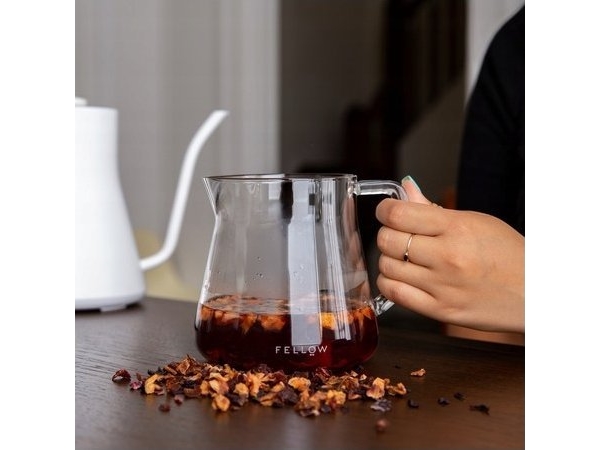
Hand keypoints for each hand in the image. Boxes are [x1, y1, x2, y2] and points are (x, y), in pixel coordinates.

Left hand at [375, 177, 523, 332]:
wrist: (536, 294)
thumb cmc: (507, 254)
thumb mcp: (476, 221)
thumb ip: (433, 208)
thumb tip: (405, 189)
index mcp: (457, 228)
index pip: (398, 214)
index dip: (385, 210)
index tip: (386, 211)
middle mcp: (448, 257)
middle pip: (388, 240)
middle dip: (387, 234)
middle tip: (398, 235)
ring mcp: (443, 286)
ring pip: (386, 267)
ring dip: (388, 259)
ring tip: (405, 258)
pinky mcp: (440, 310)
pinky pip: (394, 294)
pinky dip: (390, 282)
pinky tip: (403, 277)